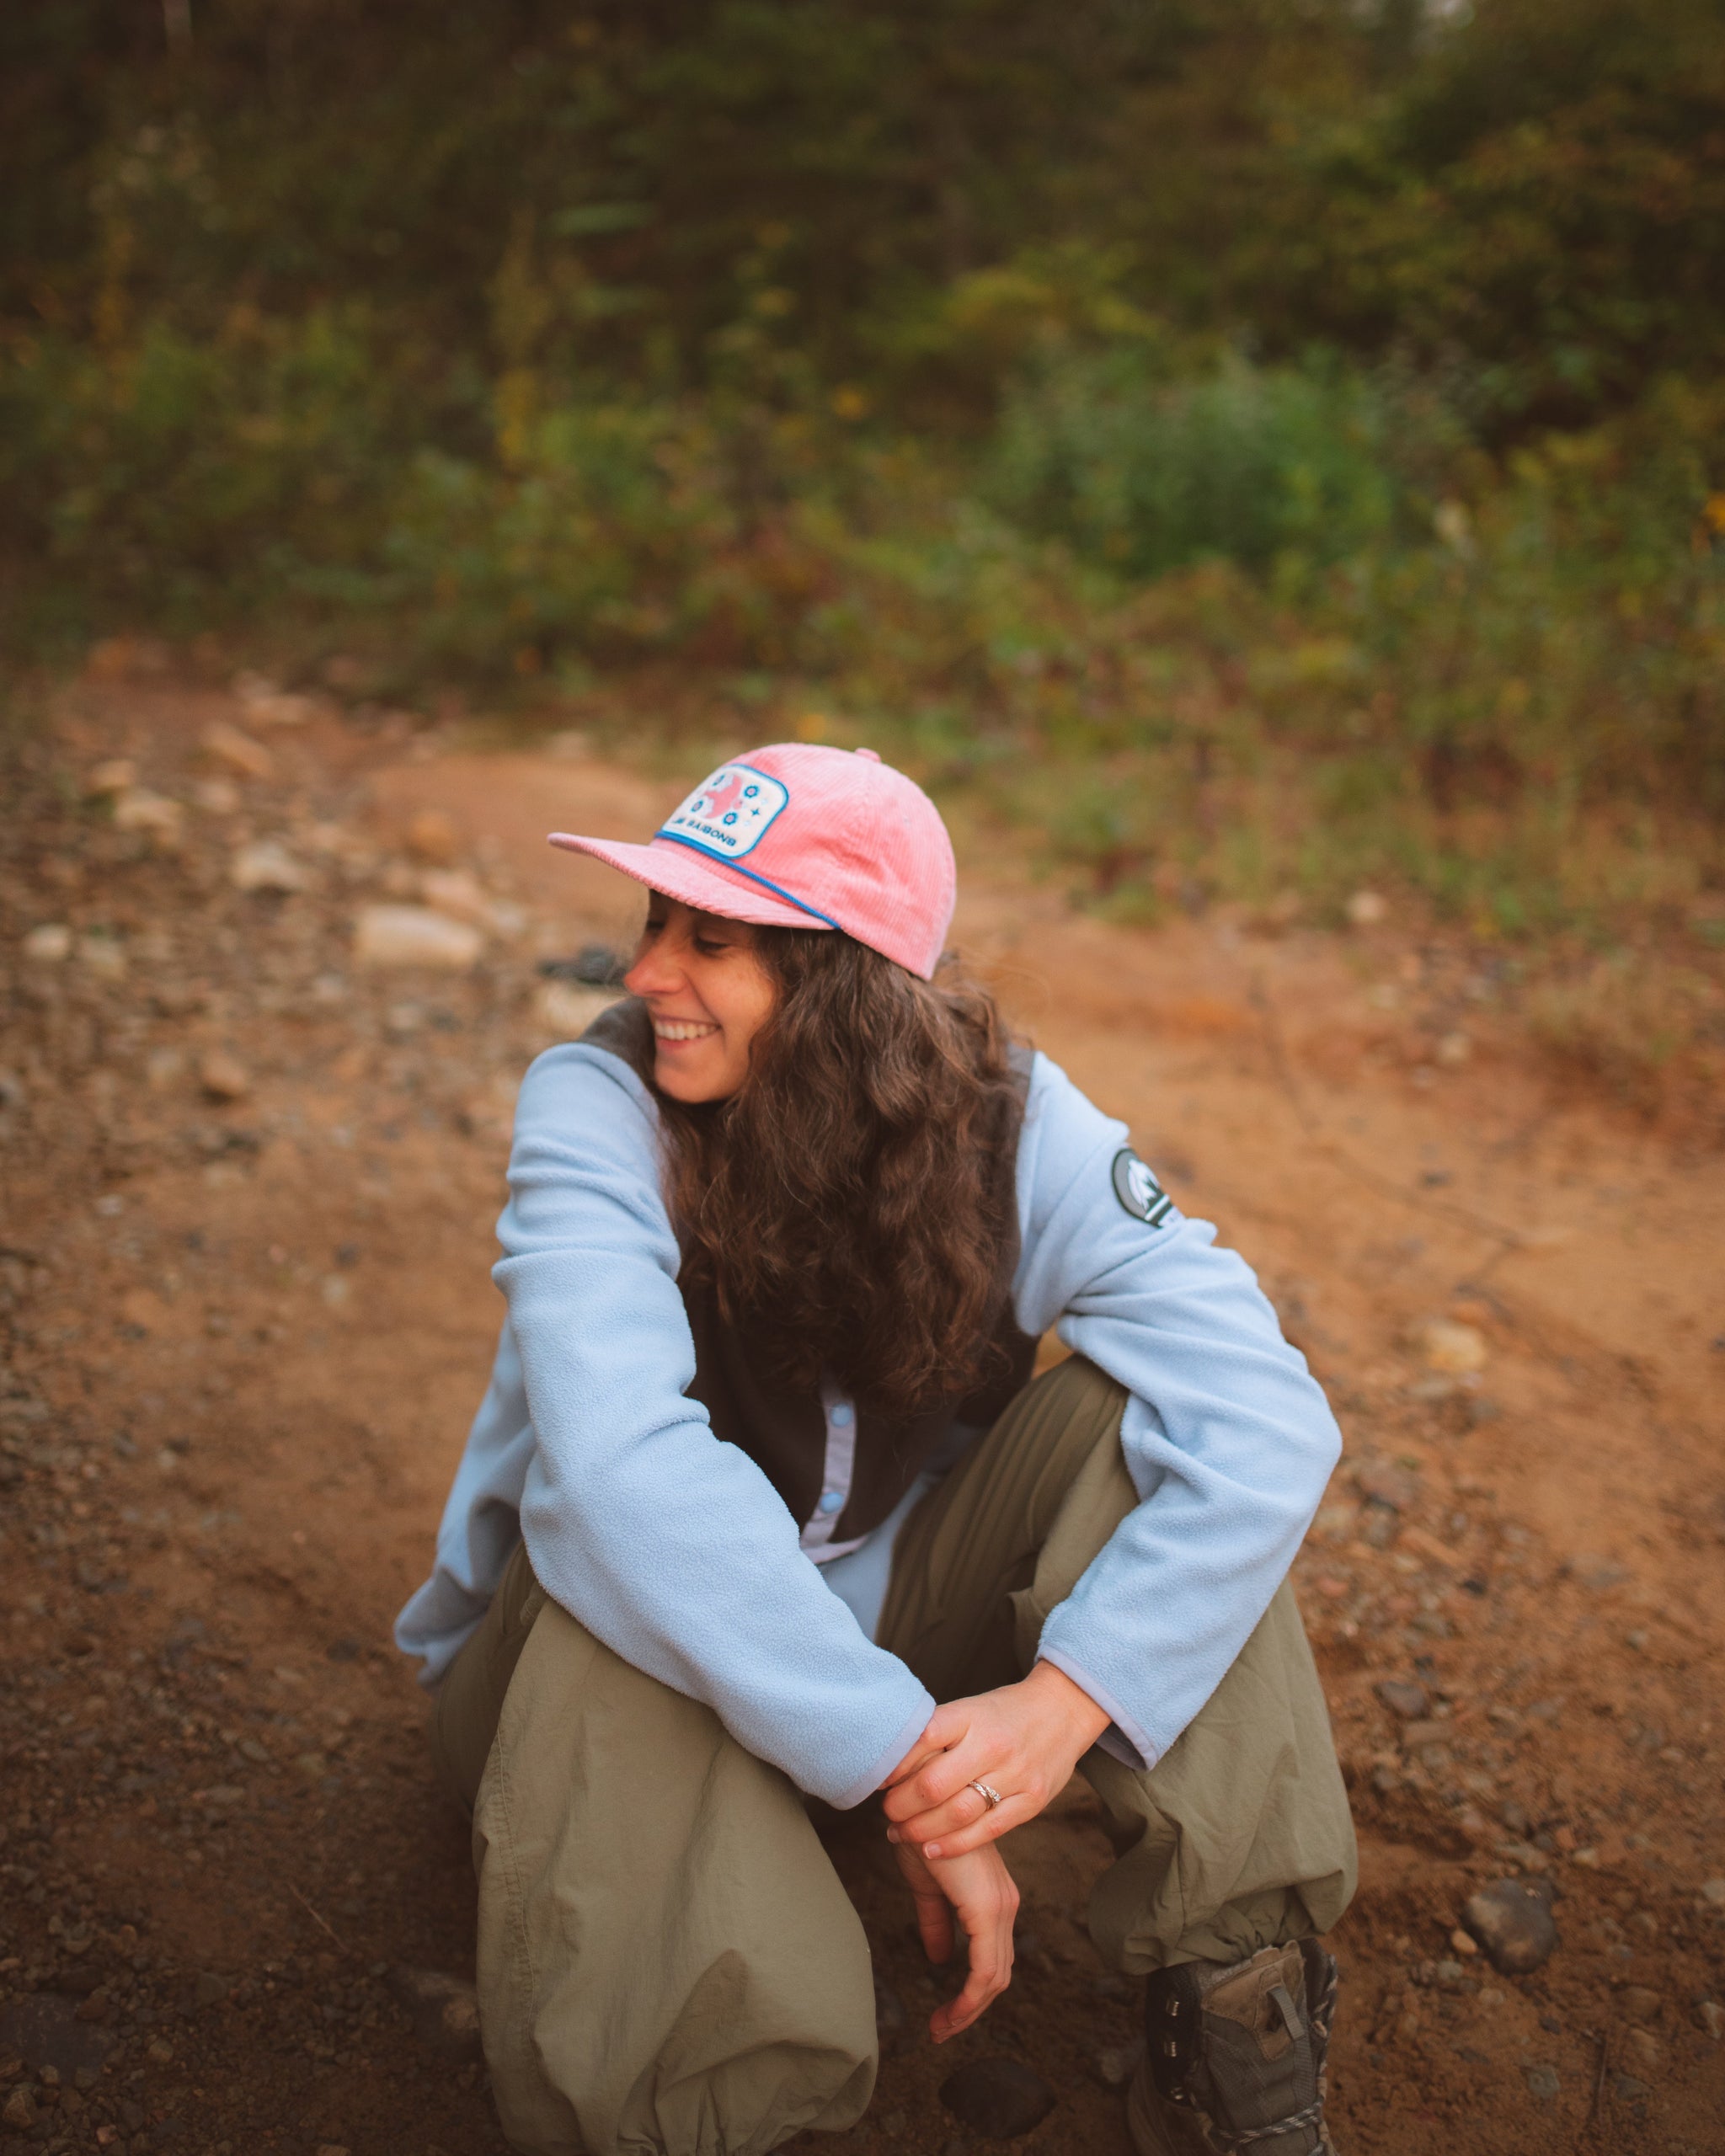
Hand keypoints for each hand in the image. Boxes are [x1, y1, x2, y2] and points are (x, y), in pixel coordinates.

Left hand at [882, 1660, 1110, 1859]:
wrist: (1064, 1709)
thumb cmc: (1004, 1712)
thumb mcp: (969, 1709)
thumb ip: (936, 1734)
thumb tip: (890, 1765)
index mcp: (971, 1716)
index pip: (922, 1739)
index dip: (894, 1764)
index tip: (878, 1779)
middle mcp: (993, 1745)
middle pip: (934, 1785)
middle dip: (901, 1805)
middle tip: (887, 1812)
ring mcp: (1016, 1774)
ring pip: (958, 1813)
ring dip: (921, 1829)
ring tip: (901, 1833)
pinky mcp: (1032, 1800)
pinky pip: (987, 1830)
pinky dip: (954, 1845)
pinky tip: (931, 1850)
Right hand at [891, 1833, 1018, 2042]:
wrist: (919, 1804)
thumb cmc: (922, 1835)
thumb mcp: (927, 1887)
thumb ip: (936, 1922)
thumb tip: (939, 1959)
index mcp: (992, 1901)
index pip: (992, 1959)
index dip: (971, 1993)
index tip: (944, 2016)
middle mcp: (1004, 1906)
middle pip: (997, 1975)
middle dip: (970, 2010)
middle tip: (940, 2030)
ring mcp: (1000, 1909)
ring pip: (995, 1978)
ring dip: (969, 2010)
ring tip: (940, 2028)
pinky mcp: (987, 1910)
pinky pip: (985, 1969)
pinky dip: (970, 1998)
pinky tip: (949, 2012)